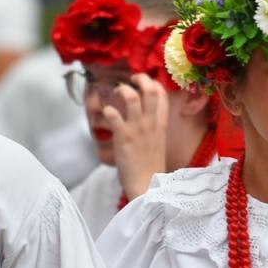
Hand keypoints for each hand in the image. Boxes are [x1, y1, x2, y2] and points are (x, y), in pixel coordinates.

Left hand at [106, 74, 169, 200]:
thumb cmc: (150, 169)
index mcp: (161, 125)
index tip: (142, 83)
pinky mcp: (123, 139)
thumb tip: (143, 120)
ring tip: (114, 93)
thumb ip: (152, 129)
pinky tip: (105, 113)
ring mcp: (137, 130)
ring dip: (121, 90)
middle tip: (129, 81)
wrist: (148, 188)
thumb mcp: (157, 144)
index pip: (162, 95)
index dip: (152, 83)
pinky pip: (113, 115)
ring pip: (131, 96)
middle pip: (150, 89)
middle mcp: (151, 124)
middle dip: (139, 79)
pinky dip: (107, 110)